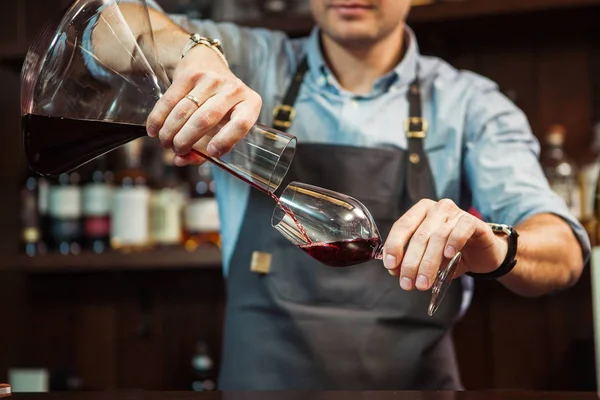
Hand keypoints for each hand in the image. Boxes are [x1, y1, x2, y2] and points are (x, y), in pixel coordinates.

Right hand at [146, 45, 261, 165]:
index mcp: (250, 104)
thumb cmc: (219, 104)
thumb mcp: (222, 126)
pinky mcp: (190, 74)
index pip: (241, 124)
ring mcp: (211, 79)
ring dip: (170, 131)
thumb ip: (205, 149)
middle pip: (206, 119)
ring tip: (165, 142)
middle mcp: (233, 89)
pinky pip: (170, 100)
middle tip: (176, 150)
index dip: (225, 141)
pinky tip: (153, 130)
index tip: (210, 152)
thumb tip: (181, 161)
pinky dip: (159, 118)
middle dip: (186, 140)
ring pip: (185, 110)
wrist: (208, 62)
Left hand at [382, 199, 508, 290]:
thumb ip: (411, 260)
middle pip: (419, 236)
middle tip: (408, 284)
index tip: (390, 266)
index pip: (402, 226)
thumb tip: (394, 270)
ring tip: (424, 283)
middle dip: (411, 263)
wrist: (482, 255)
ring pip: (438, 237)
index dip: (394, 246)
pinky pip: (461, 230)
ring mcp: (456, 213)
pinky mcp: (474, 222)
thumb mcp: (428, 258)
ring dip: (429, 262)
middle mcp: (437, 209)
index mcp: (420, 212)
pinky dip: (453, 243)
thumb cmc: (451, 255)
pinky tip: (448, 256)